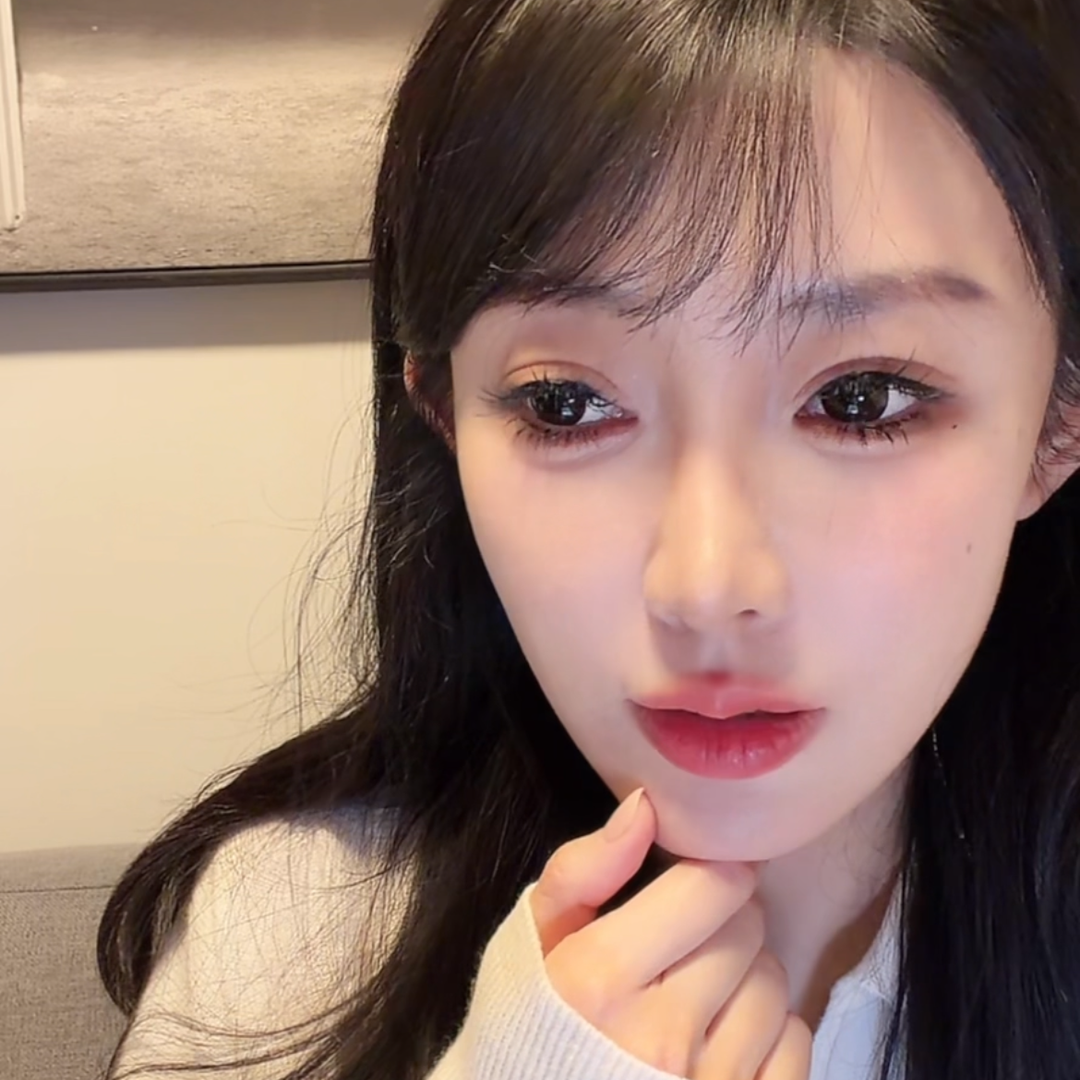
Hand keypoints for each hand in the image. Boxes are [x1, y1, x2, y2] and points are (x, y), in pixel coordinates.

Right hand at [529, 789, 811, 1079]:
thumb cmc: (538, 1016)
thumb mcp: (540, 936)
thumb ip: (585, 867)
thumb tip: (646, 807)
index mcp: (601, 980)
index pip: (710, 888)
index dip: (710, 872)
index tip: (697, 881)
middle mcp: (660, 1036)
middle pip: (748, 930)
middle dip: (726, 919)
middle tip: (692, 938)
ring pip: (776, 985)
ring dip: (749, 974)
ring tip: (705, 988)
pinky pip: (796, 1043)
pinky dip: (772, 1029)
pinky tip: (727, 1032)